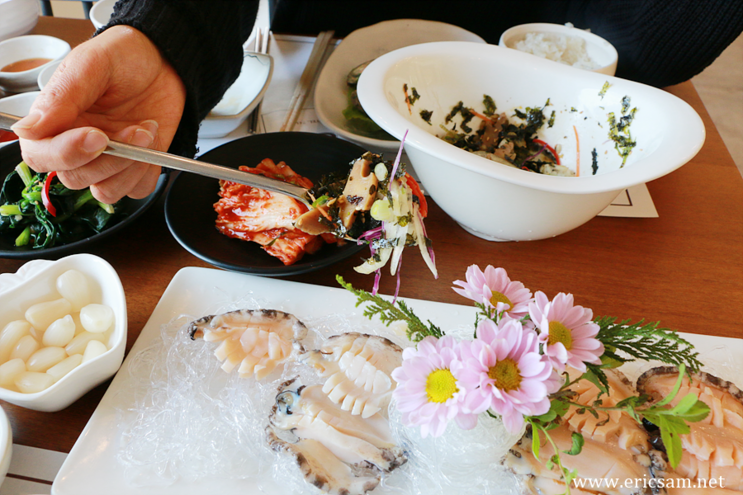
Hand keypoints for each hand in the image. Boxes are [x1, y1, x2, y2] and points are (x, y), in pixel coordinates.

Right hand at [11, 25, 186, 203]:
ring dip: (131, 166)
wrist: (164, 60)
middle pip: (75, 179)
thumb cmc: (124, 56)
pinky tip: (153, 142)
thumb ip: (61, 97)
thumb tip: (27, 129)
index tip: (97, 136)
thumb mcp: (91, 64)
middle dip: (109, 159)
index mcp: (55, 121)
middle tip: (134, 128)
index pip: (40, 156)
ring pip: (105, 191)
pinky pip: (136, 190)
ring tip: (145, 130)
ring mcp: (107, 159)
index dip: (66, 154)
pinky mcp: (134, 168)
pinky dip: (147, 171)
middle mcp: (77, 145)